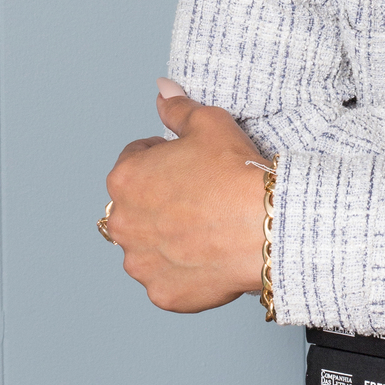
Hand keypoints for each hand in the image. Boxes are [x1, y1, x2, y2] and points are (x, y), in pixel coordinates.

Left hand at [103, 79, 266, 311]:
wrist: (262, 225)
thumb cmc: (233, 172)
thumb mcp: (207, 123)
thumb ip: (177, 108)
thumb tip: (162, 90)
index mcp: (126, 179)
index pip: (134, 159)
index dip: (164, 156)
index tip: (189, 162)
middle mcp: (123, 224)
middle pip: (137, 205)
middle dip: (161, 198)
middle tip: (200, 193)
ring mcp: (141, 263)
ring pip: (148, 244)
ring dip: (167, 235)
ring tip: (206, 225)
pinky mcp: (162, 293)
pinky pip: (167, 278)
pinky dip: (183, 269)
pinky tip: (209, 252)